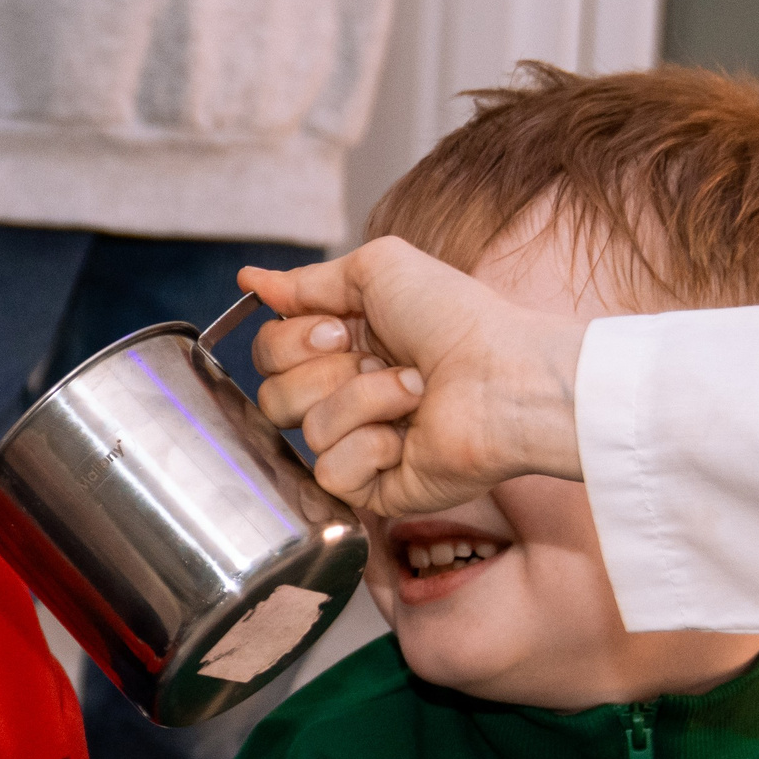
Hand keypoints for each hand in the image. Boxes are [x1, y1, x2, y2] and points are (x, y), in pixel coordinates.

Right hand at [237, 238, 587, 516]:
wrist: (507, 375)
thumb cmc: (458, 319)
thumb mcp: (377, 270)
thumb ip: (306, 281)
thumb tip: (252, 280)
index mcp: (343, 347)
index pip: (268, 353)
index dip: (294, 340)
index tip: (341, 328)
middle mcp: (347, 395)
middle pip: (273, 393)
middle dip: (324, 370)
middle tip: (380, 359)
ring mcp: (360, 445)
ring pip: (305, 429)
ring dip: (363, 401)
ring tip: (414, 394)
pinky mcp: (375, 489)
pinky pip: (330, 471)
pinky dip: (369, 447)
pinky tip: (407, 438)